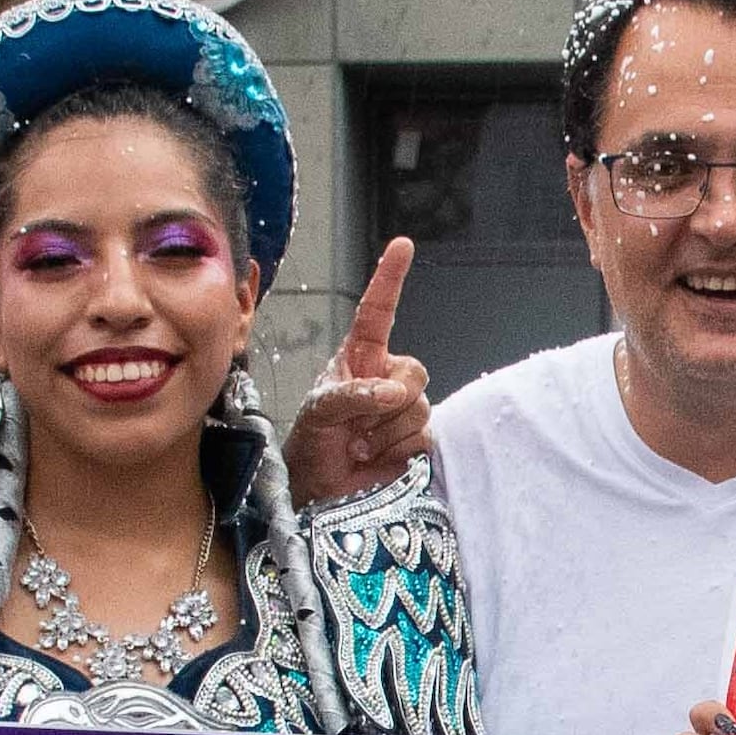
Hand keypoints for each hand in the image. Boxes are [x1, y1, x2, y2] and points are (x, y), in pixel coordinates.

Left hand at [282, 237, 432, 504]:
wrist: (318, 488)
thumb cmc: (310, 442)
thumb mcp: (318, 411)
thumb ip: (353, 395)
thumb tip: (393, 394)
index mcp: (360, 358)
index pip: (378, 311)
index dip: (390, 278)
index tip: (403, 246)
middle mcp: (387, 378)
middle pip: (414, 373)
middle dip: (387, 401)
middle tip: (355, 424)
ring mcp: (403, 410)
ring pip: (419, 410)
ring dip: (383, 434)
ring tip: (358, 444)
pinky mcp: (416, 441)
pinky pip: (424, 439)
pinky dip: (395, 453)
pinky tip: (373, 458)